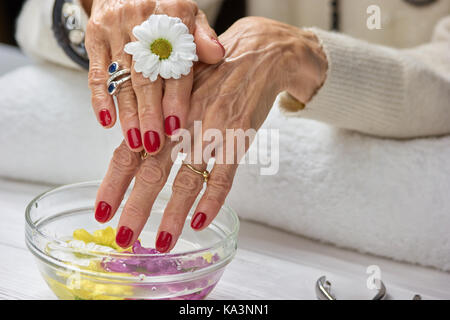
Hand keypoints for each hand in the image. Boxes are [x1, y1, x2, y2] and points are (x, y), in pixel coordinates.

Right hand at [84, 0, 224, 153]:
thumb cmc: (164, 9)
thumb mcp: (190, 15)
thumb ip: (202, 37)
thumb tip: (218, 54)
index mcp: (172, 18)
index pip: (176, 66)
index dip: (176, 99)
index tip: (176, 127)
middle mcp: (142, 23)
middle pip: (146, 78)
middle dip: (149, 115)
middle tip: (153, 144)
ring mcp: (115, 29)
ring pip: (121, 79)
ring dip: (127, 114)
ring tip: (134, 141)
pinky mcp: (95, 35)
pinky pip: (96, 72)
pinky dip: (100, 98)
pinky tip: (106, 121)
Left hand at [94, 17, 327, 251]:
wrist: (256, 53)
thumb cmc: (211, 74)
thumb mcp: (176, 89)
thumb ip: (156, 119)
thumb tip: (134, 152)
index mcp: (161, 110)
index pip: (128, 151)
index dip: (113, 183)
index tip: (102, 212)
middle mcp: (180, 120)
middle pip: (152, 169)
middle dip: (136, 207)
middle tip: (122, 237)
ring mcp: (211, 129)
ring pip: (188, 178)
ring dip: (173, 213)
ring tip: (162, 242)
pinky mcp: (238, 136)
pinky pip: (224, 174)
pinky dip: (213, 200)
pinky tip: (201, 222)